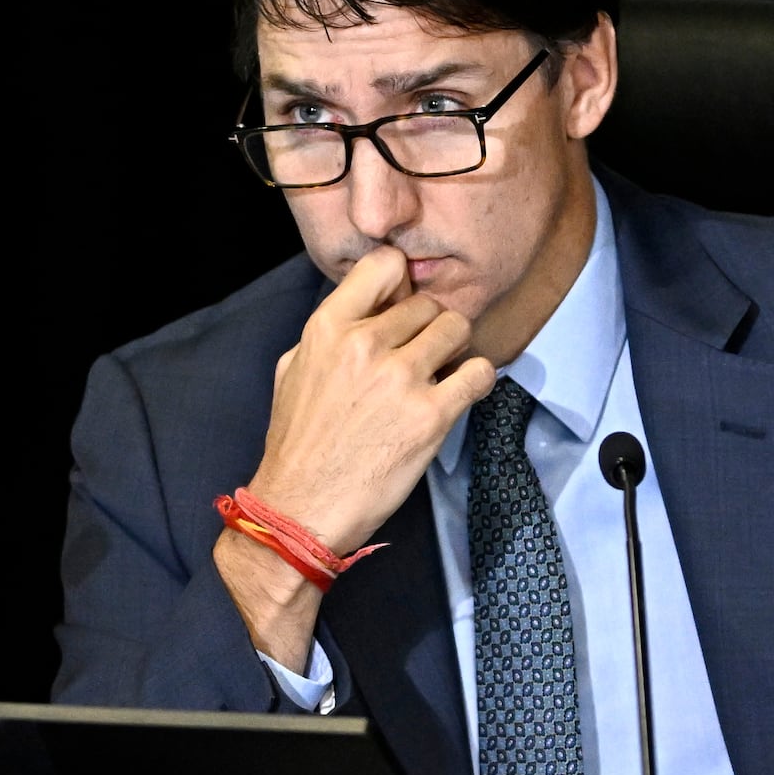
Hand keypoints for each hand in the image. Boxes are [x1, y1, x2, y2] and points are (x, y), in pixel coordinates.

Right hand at [251, 244, 495, 549]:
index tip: (402, 303)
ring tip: (441, 372)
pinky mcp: (431, 415)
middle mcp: (366, 344)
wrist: (301, 510)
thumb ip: (329, 333)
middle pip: (427, 303)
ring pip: (456, 328)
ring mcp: (401, 378)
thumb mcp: (294, 369)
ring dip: (454, 348)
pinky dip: (478, 379)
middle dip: (428, 326)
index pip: (384, 264)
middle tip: (422, 355)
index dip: (401, 280)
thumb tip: (366, 309)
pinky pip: (479, 373)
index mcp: (328, 328)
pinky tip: (462, 391)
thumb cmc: (298, 443)